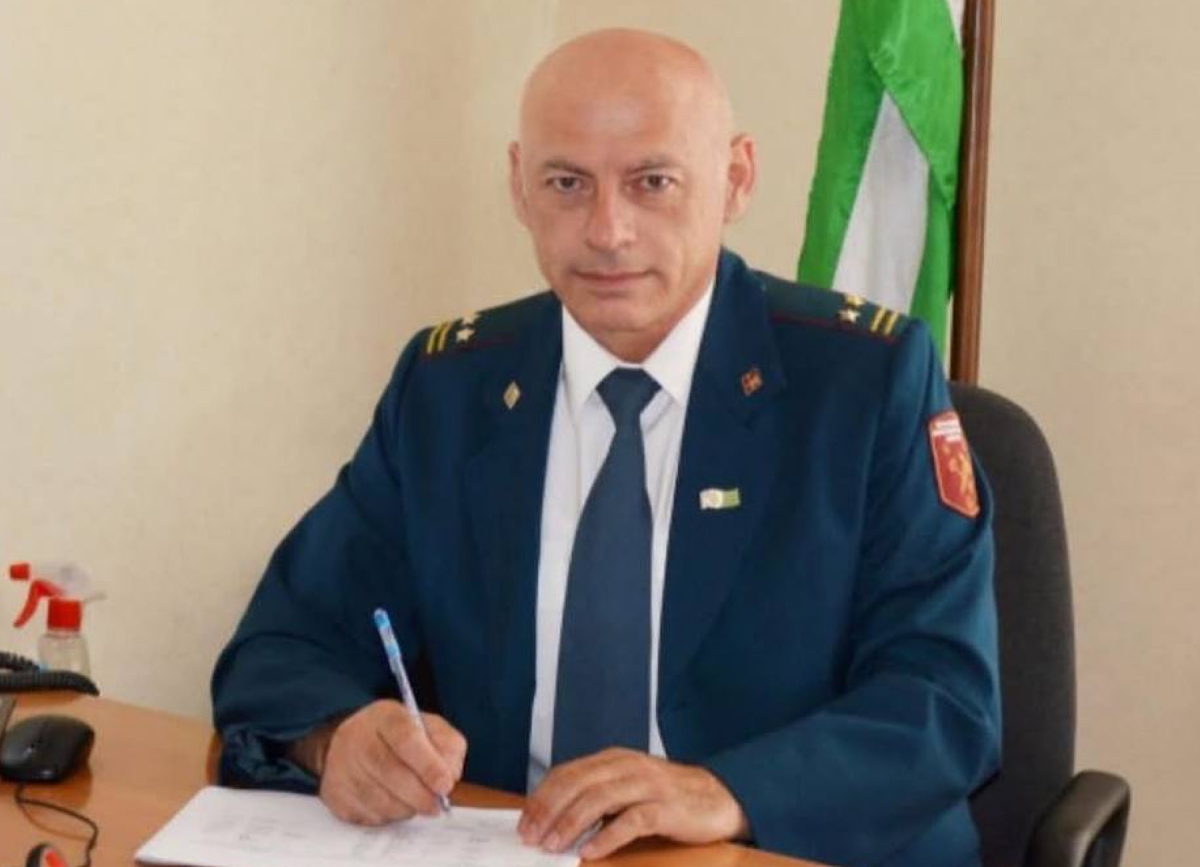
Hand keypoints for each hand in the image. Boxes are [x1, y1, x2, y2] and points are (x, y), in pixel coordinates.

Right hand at [309, 699, 466, 824]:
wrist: (353, 742)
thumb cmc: (398, 737)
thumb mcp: (428, 727)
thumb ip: (448, 745)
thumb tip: (450, 775)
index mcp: (386, 716)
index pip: (406, 738)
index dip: (428, 765)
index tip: (445, 785)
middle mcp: (358, 737)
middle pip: (391, 773)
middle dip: (421, 795)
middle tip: (437, 804)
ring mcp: (342, 766)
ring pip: (381, 799)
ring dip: (406, 807)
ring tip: (415, 800)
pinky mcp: (334, 793)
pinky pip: (368, 815)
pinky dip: (388, 815)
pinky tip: (392, 802)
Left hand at [518, 748, 748, 859]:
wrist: (718, 796)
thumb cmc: (666, 795)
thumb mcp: (627, 786)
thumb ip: (596, 795)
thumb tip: (554, 819)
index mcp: (613, 760)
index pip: (568, 772)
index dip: (543, 796)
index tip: (524, 821)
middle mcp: (628, 767)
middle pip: (579, 783)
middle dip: (549, 810)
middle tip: (530, 836)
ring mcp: (648, 785)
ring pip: (601, 799)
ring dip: (572, 823)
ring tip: (553, 845)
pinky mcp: (666, 808)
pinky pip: (632, 820)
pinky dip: (607, 836)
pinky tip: (590, 851)